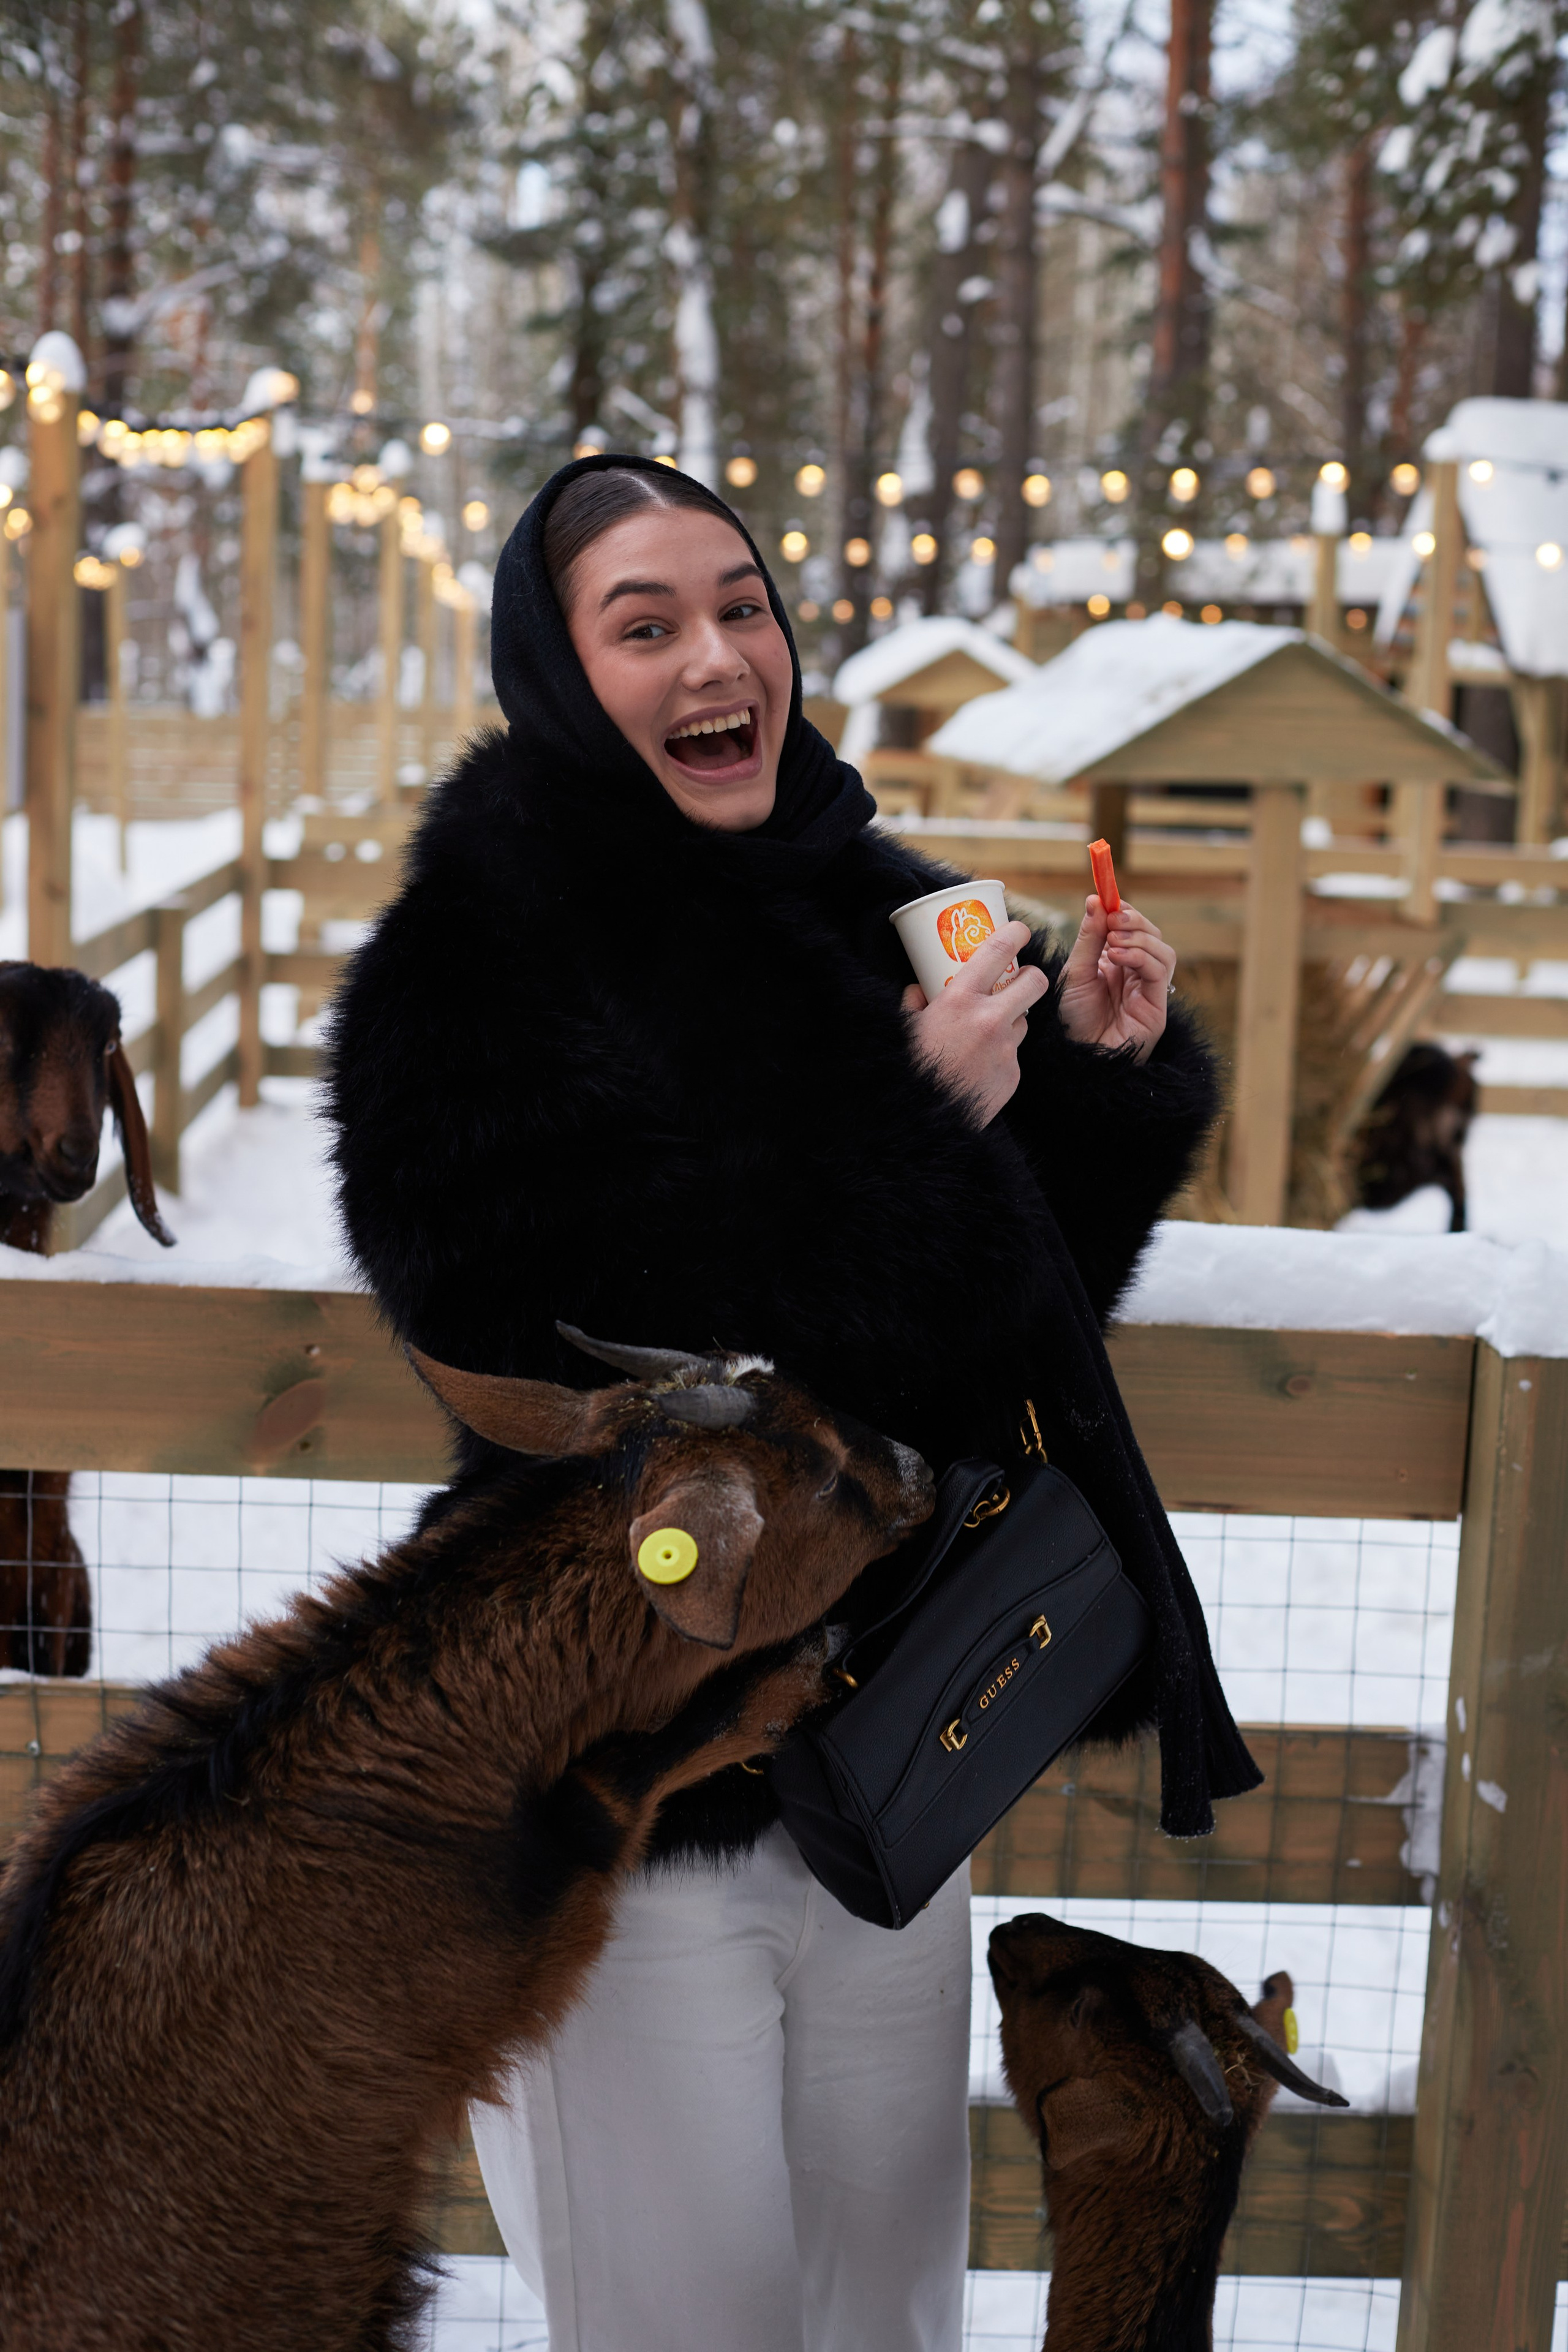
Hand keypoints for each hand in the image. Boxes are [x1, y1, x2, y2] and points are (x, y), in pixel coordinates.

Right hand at [901, 919, 1048, 1125]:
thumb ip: (913, 1003)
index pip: (999, 950)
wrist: (921, 1122)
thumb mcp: (904, 1028)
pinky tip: (978, 1069)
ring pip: (1024, 1023)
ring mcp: (1006, 1049)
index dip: (1016, 933)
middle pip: (1035, 982)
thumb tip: (918, 989)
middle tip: (1019, 980)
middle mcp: (989, 1020)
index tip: (1021, 930)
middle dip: (1030, 977)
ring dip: (1010, 1023)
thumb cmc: (908, 1070)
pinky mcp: (1013, 1076)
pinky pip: (1013, 1057)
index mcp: (960, 1000)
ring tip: (984, 1036)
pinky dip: (1000, 1058)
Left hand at [1054, 894, 1174, 1062]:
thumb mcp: (1075, 971)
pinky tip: (1120, 957)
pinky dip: (1143, 957)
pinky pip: (1161, 971)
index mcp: (1115, 963)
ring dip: (1140, 938)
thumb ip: (1088, 938)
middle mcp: (1135, 974)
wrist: (1076, 1058)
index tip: (1108, 899)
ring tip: (1114, 942)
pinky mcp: (1157, 1006)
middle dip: (1134, 921)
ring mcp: (1148, 989)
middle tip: (1114, 919)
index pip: (1130, 928)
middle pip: (1151, 934)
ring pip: (1163, 950)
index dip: (1123, 911)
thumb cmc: (1072, 1020)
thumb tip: (1096, 899)